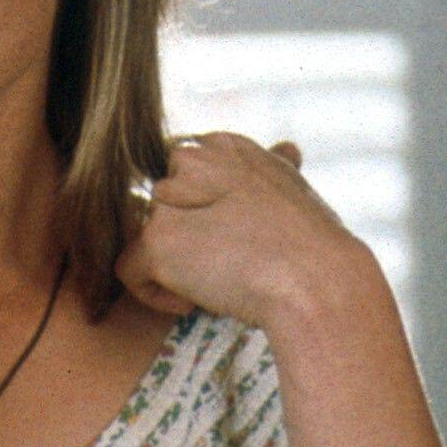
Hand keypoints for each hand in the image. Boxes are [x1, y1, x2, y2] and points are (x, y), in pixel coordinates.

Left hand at [115, 133, 373, 331]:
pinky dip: (153, 294)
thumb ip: (270, 168)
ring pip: (144, 239)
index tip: (232, 236)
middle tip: (226, 262)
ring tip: (217, 281)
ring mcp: (169, 201)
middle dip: (185, 240)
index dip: (198, 213)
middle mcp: (190, 161)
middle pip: (158, 209)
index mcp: (222, 145)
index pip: (180, 175)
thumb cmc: (314, 244)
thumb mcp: (293, 187)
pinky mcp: (156, 240)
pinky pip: (127, 271)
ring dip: (173, 267)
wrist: (318, 282)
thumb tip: (284, 150)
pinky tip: (191, 302)